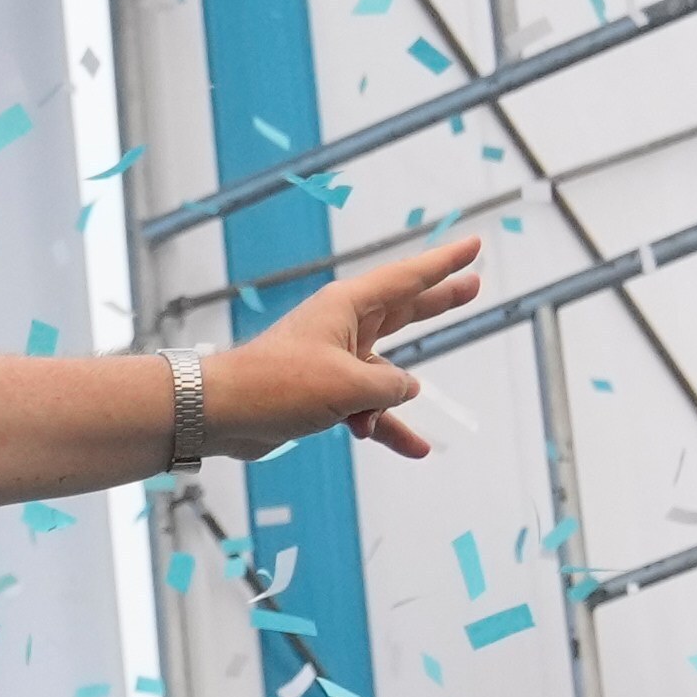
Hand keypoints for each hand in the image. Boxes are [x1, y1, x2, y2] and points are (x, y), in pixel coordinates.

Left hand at [223, 233, 483, 461]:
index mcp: (347, 307)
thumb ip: (390, 385)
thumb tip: (407, 387)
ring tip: (418, 441)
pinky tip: (406, 450)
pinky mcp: (321, 390)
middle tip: (473, 285)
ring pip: (383, 376)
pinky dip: (380, 425)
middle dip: (438, 303)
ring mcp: (332, 359)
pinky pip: (364, 405)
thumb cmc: (278, 385)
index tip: (474, 246)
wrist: (222, 415)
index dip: (444, 264)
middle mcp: (342, 327)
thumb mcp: (350, 385)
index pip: (408, 278)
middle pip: (404, 312)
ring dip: (394, 409)